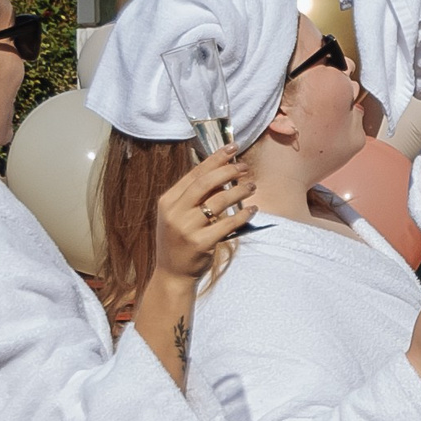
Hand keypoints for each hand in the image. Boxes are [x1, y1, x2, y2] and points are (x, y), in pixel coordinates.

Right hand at [153, 148, 253, 283]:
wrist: (172, 273)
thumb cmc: (180, 240)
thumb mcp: (179, 215)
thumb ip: (195, 196)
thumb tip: (223, 172)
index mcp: (167, 201)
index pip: (194, 173)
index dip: (215, 159)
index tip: (232, 148)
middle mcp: (174, 213)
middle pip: (206, 183)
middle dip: (228, 171)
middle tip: (244, 167)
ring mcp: (186, 228)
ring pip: (219, 201)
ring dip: (239, 191)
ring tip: (252, 186)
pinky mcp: (200, 243)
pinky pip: (228, 224)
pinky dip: (243, 215)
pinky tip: (252, 209)